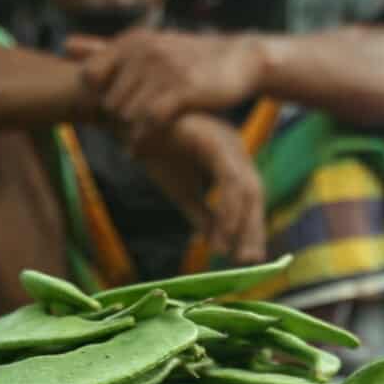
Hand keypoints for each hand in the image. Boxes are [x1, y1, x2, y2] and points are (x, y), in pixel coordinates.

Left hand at [68, 29, 266, 143]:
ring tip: (135, 139)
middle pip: (109, 102)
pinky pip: (149, 124)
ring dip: (129, 133)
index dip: (95, 99)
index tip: (109, 110)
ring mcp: (164, 70)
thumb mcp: (145, 46)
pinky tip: (143, 148)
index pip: (89, 76)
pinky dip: (143, 141)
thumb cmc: (187, 58)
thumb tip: (63, 45)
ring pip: (127, 115)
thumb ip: (103, 49)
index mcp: (132, 42)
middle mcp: (145, 52)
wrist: (239, 60)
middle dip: (116, 121)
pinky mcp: (183, 91)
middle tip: (126, 132)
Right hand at [131, 112, 266, 265]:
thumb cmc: (157, 150)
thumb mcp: (183, 190)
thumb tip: (219, 245)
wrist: (129, 122)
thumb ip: (203, 215)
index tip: (248, 259)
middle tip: (249, 262)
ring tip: (234, 253)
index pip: (249, 198)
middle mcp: (234, 148)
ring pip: (246, 188)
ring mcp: (225, 142)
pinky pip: (228, 177)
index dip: (251, 227)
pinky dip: (228, 206)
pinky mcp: (212, 140)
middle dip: (253, 229)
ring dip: (241, 223)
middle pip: (254, 194)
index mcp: (231, 159)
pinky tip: (225, 230)